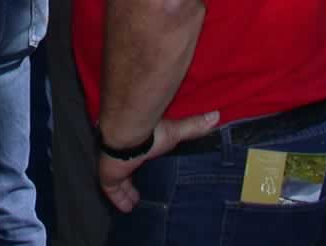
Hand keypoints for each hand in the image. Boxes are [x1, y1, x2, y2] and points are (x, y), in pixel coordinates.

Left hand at [98, 111, 219, 212]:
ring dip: (125, 191)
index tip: (148, 167)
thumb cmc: (151, 133)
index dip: (142, 161)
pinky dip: (119, 199)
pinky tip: (127, 209)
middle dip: (131, 178)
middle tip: (138, 190)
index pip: (139, 154)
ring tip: (134, 202)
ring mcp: (115, 165)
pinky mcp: (109, 177)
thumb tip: (216, 115)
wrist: (127, 134)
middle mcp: (125, 154)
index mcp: (139, 143)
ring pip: (119, 181)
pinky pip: (112, 191)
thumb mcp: (176, 132)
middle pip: (127, 168)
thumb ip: (194, 126)